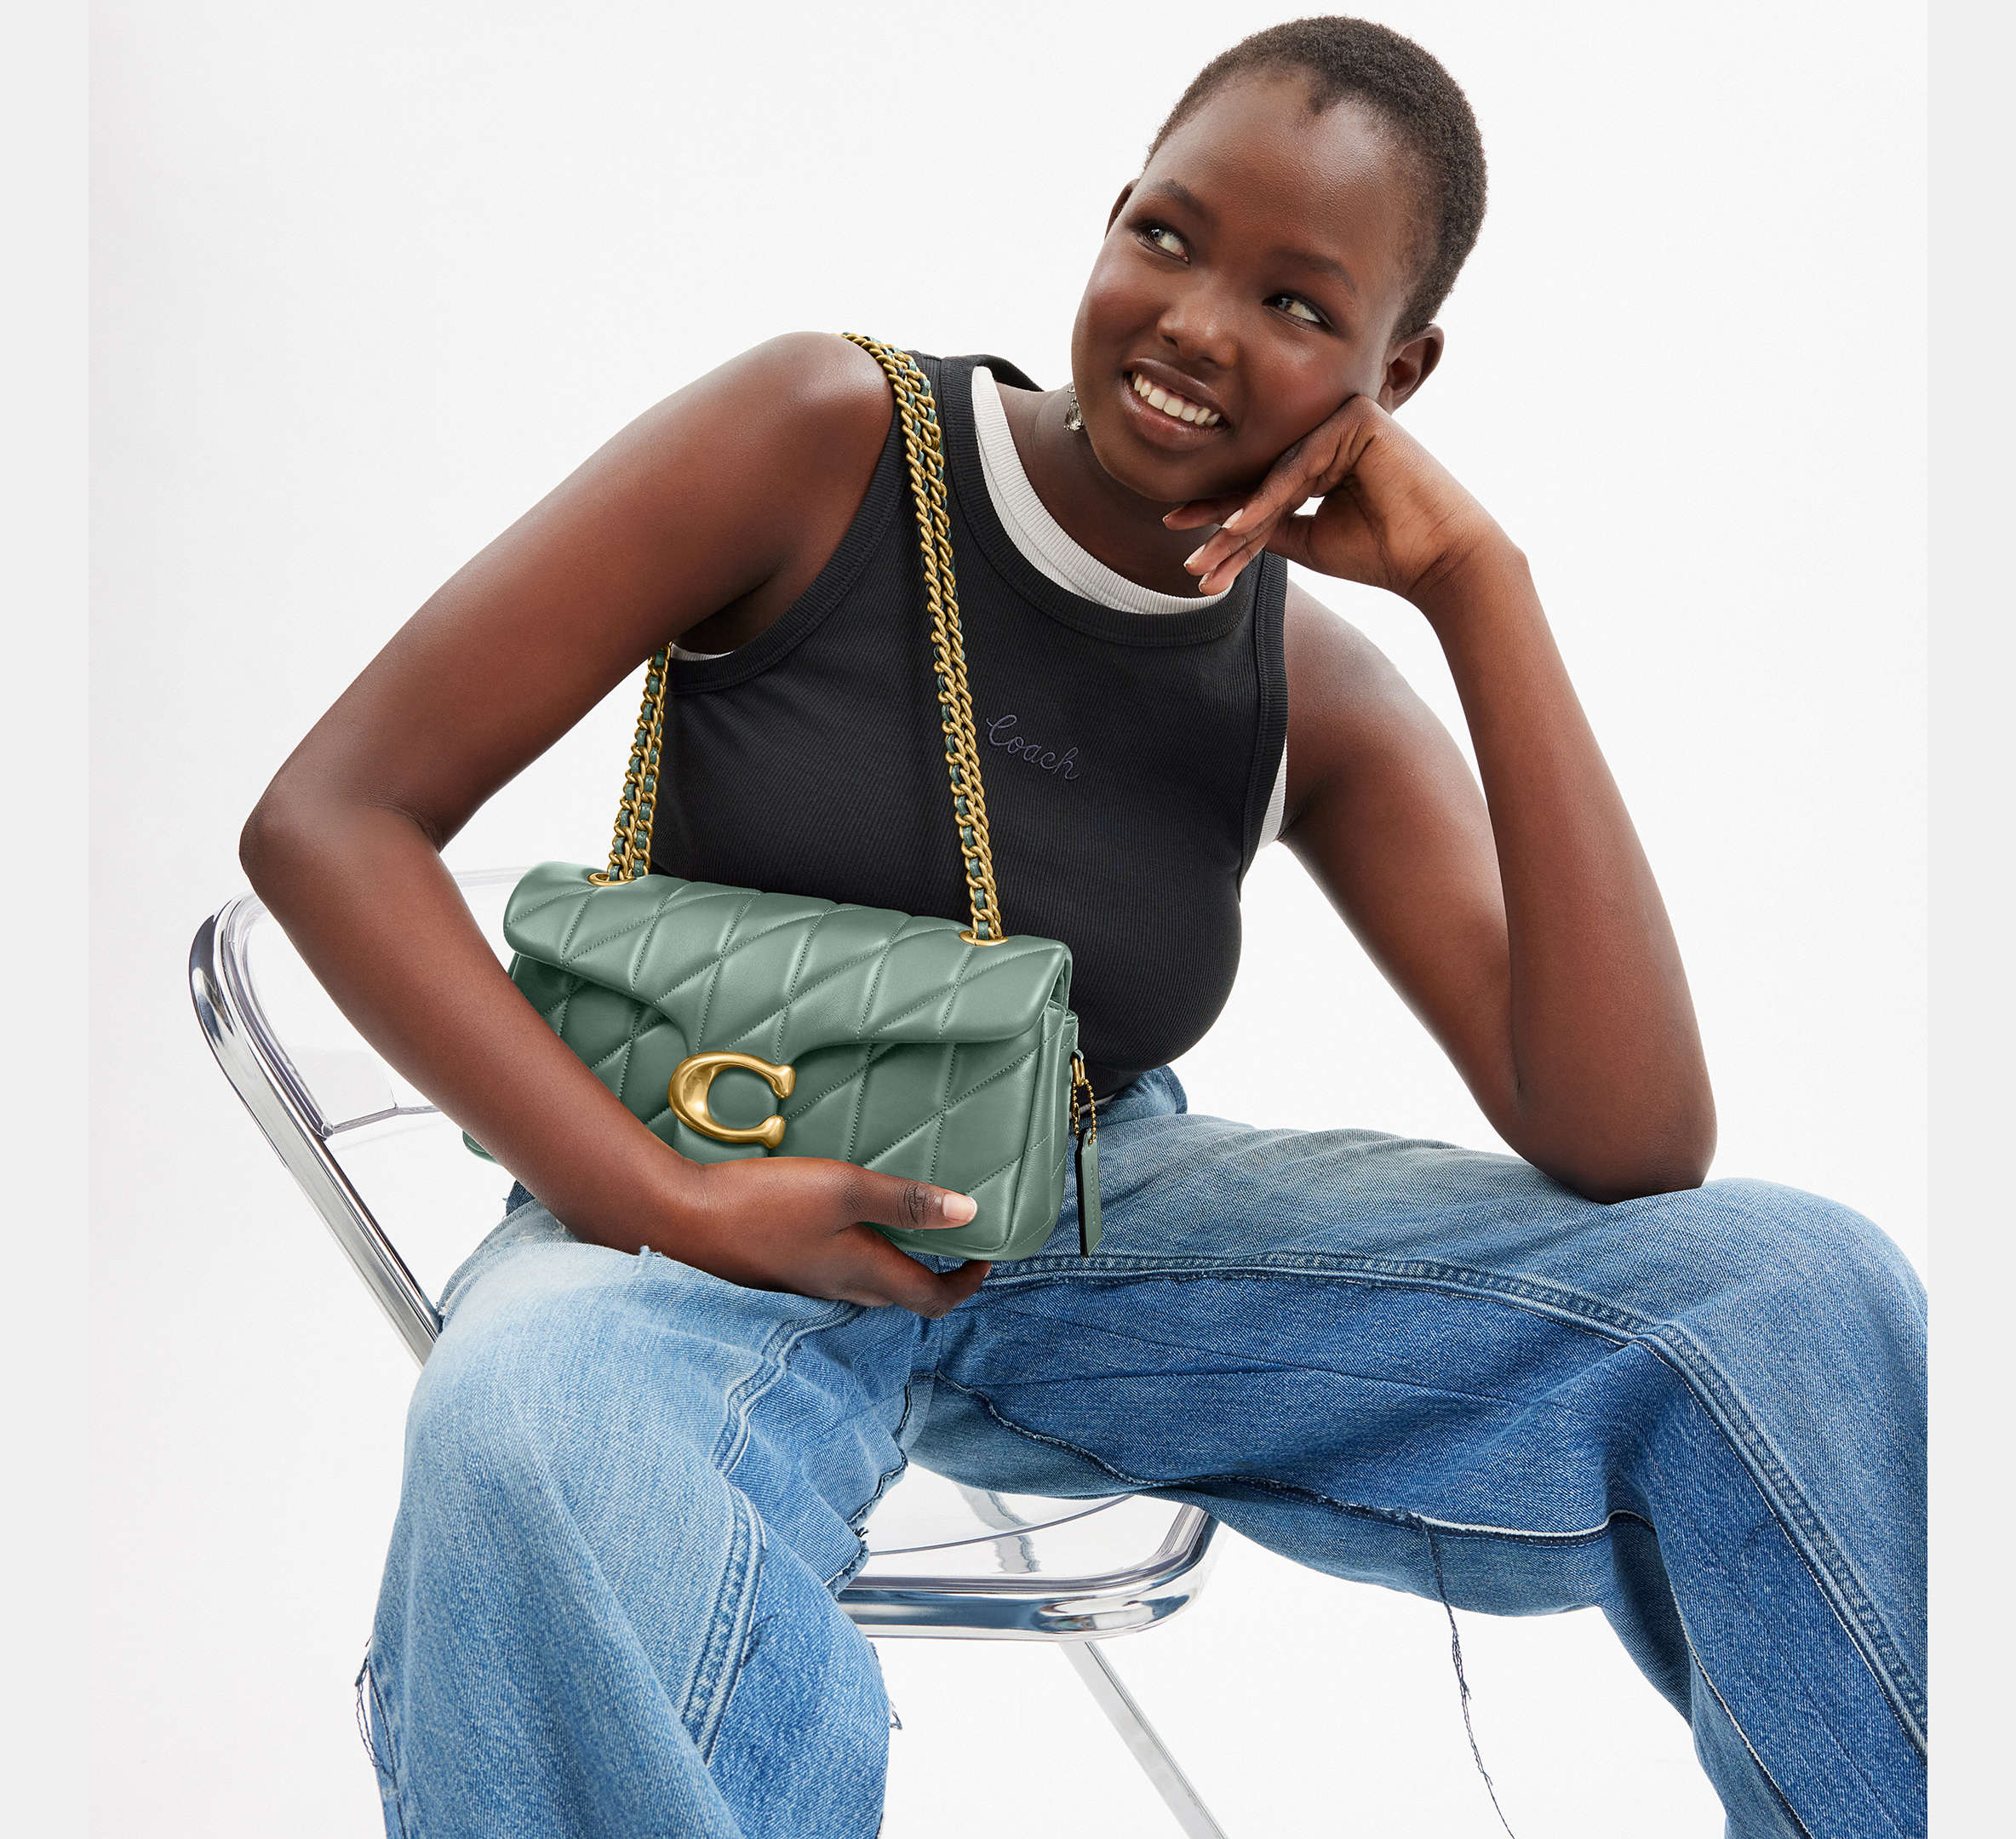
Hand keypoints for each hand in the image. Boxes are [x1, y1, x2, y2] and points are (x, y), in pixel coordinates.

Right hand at [658, 1154, 991, 1317]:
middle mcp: (840, 1288)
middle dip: (936, 1275)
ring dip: (896, 1265)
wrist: (679, 1222)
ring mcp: (807, 1284)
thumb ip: (905, 1200)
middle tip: (954, 1241)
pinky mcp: (781, 1271)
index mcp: (864, 1273)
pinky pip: (834, 1273)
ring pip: (868, 1285)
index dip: (967, 1283)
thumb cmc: (762, 1204)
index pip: (933, 1299)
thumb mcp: (843, 1189)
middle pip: (902, 1296)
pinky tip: (845, 1223)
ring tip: (907, 1226)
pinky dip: (858, 1255)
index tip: (986, 1256)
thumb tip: (969, 1214)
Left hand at [1165, 393, 1507, 610]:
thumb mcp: (1308, 540)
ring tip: (1201, 552)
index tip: (1177, 532)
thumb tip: (1218, 526)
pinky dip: (1267, 499)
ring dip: (1236, 518)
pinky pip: (1299, 465)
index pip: (1264, 483)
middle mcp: (1334, 431)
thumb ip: (1267, 525)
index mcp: (1327, 455)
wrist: (1439, 560)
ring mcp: (1346, 418)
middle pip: (1264, 475)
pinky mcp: (1358, 417)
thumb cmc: (1381, 553)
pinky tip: (1234, 527)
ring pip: (1276, 474)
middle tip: (1177, 540)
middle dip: (1219, 517)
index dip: (1220, 511)